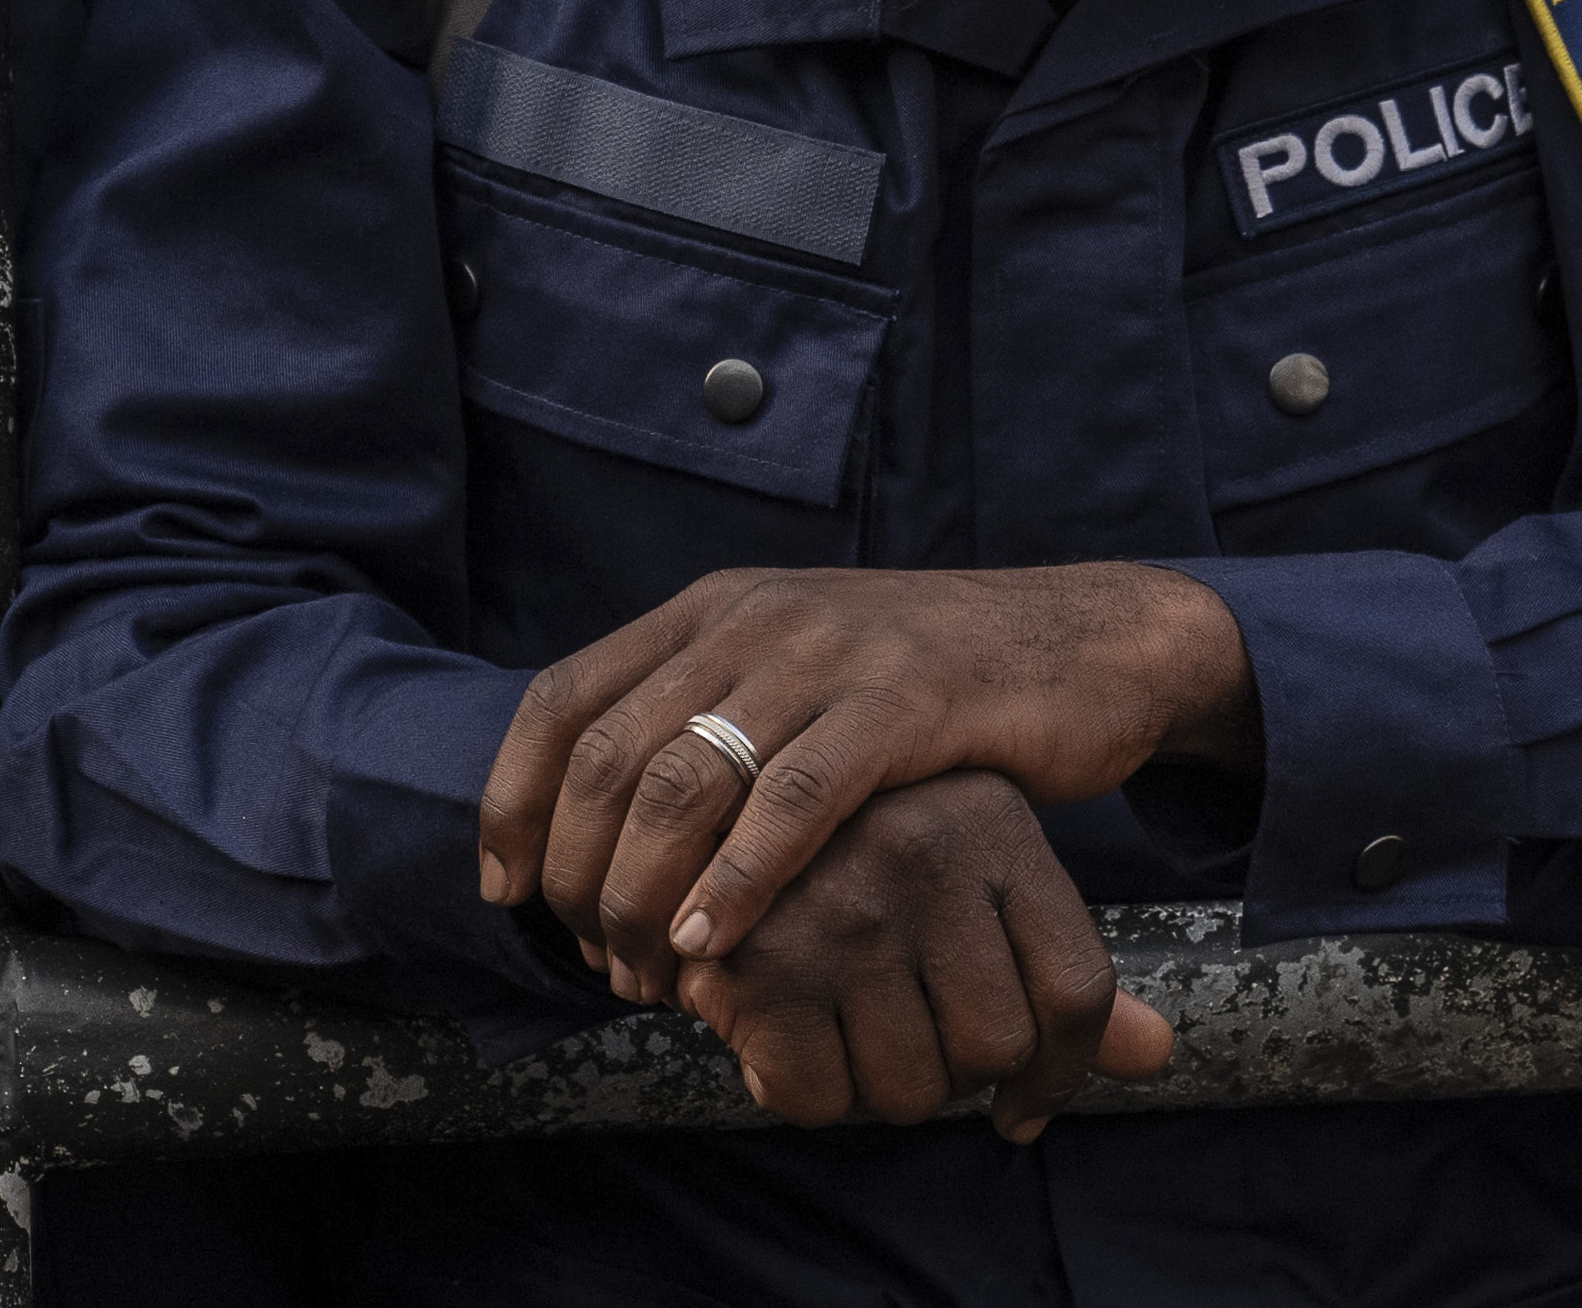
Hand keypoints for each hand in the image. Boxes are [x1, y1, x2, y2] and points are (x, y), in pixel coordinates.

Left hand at [477, 561, 1255, 985]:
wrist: (1076, 644)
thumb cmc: (926, 687)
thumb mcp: (795, 675)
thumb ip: (707, 719)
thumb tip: (603, 822)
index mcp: (712, 610)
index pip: (564, 696)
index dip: (515, 798)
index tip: (504, 890)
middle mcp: (754, 619)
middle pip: (612, 752)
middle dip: (580, 871)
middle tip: (592, 957)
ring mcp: (827, 654)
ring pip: (687, 777)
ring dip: (647, 891)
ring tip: (645, 972)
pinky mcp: (904, 703)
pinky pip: (794, 798)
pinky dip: (740, 877)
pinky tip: (714, 942)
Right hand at [672, 772, 1175, 1140]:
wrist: (696, 799)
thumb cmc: (855, 854)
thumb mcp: (972, 877)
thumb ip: (1060, 974)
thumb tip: (1156, 1055)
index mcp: (991, 822)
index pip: (1076, 992)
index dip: (1058, 1074)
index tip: (1017, 1102)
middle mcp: (924, 853)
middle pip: (996, 1050)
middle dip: (947, 1068)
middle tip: (895, 1023)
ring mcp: (840, 904)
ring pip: (910, 1089)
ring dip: (872, 1083)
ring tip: (836, 1017)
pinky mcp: (756, 958)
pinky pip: (815, 1099)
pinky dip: (798, 1090)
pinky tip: (776, 1032)